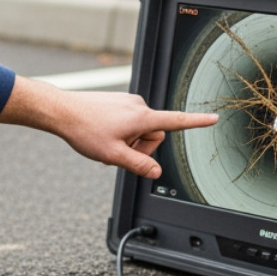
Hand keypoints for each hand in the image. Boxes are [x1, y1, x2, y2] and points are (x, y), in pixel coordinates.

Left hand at [0, 76, 217, 178]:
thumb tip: (156, 173)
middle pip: (154, 134)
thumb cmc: (85, 131)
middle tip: (118, 154)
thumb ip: (139, 165)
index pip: (176, 121)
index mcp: (141, 118)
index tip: (214, 118)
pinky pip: (130, 122)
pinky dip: (122, 133)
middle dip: (141, 148)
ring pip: (141, 129)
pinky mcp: (119, 102)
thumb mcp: (113, 155)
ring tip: (107, 145)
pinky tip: (103, 136)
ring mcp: (128, 103)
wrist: (61, 111)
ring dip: (129, 142)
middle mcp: (138, 106)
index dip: (197, 122)